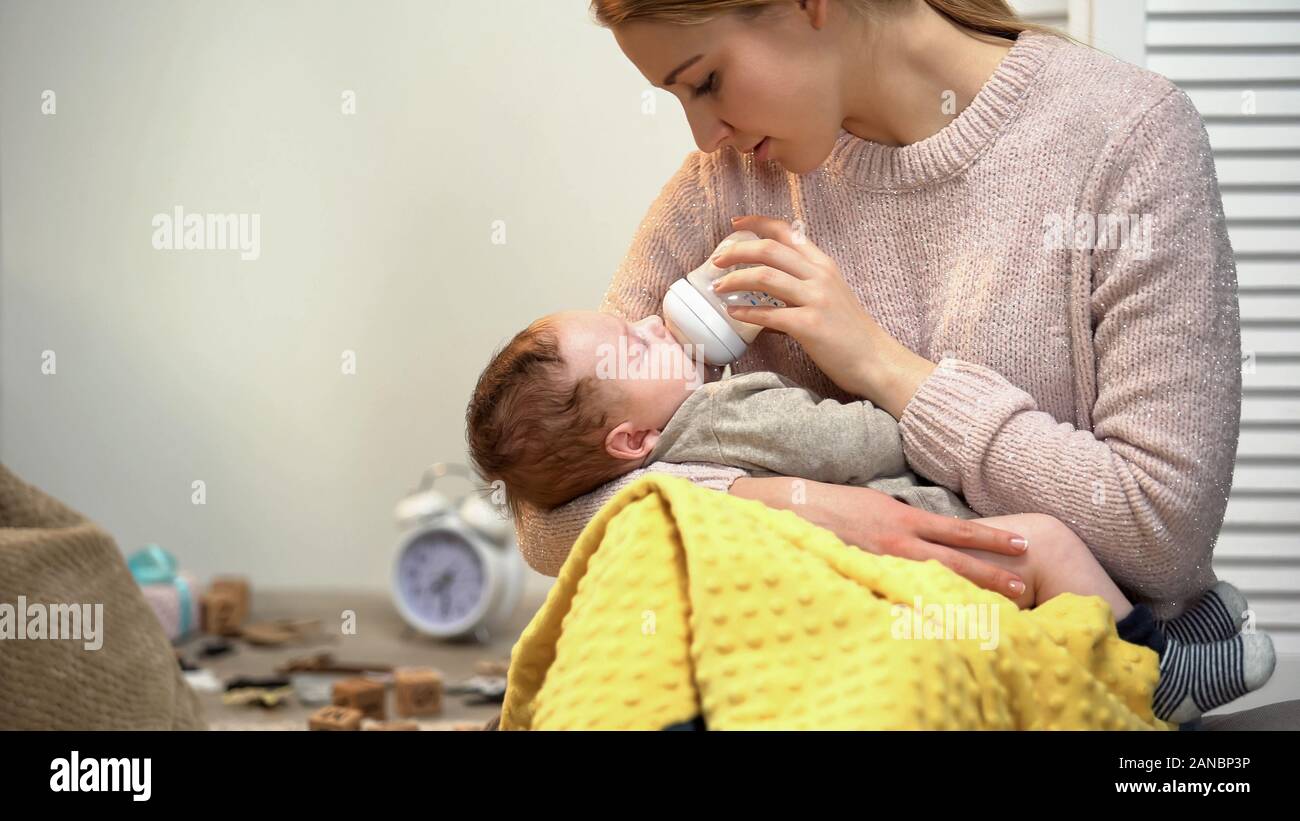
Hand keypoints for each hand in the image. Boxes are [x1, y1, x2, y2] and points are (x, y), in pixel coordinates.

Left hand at [713, 215, 935, 415]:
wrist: (877, 361)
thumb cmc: (851, 333)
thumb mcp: (831, 296)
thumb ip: (803, 284)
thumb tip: (766, 286)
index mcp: (823, 265)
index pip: (787, 231)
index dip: (758, 223)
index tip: (735, 224)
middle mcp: (819, 276)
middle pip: (769, 250)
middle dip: (737, 251)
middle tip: (716, 259)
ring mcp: (816, 299)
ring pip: (765, 276)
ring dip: (735, 280)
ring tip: (717, 287)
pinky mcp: (810, 325)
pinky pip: (769, 314)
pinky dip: (746, 312)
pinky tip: (733, 314)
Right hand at [729, 476, 1027, 597]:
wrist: (793, 508)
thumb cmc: (836, 505)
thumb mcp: (877, 505)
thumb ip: (904, 522)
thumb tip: (930, 535)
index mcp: (904, 519)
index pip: (958, 530)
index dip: (990, 538)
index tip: (1020, 544)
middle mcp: (898, 542)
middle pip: (955, 561)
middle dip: (990, 574)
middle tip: (1024, 586)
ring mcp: (882, 564)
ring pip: (933, 582)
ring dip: (966, 595)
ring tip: (996, 607)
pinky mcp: (865, 577)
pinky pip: (899, 596)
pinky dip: (922, 607)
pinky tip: (942, 620)